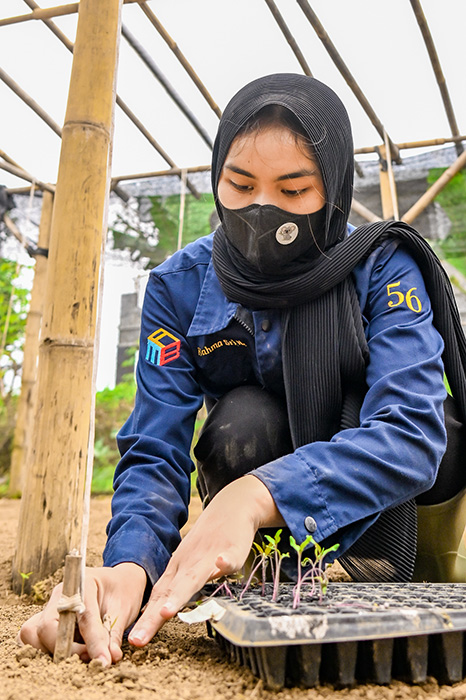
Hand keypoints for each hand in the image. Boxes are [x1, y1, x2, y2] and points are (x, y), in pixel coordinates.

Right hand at [18, 562, 146, 665]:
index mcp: (82, 583)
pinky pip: (33, 638)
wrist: (118, 582)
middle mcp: (60, 594)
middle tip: (90, 657)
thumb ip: (113, 634)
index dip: (92, 643)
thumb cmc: (122, 592)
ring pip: (32, 634)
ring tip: (80, 653)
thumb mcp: (124, 609)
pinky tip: (70, 650)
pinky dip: (46, 649)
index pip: (82, 618)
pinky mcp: (45, 619)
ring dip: (52, 651)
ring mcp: (49, 606)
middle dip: (66, 650)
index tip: (104, 661)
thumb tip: (108, 659)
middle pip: (45, 628)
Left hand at [128, 475, 283, 646]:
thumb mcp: (189, 564)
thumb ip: (177, 586)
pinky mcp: (232, 548)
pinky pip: (228, 556)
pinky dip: (224, 562)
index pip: (157, 597)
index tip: (133, 642)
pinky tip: (222, 564)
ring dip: (179, 594)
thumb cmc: (209, 542)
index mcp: (177, 570)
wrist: (232, 508)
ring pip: (194, 577)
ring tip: (166, 612)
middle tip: (137, 640)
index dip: (145, 619)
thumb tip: (157, 613)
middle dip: (152, 618)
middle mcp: (188, 564)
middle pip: (169, 593)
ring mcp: (208, 555)